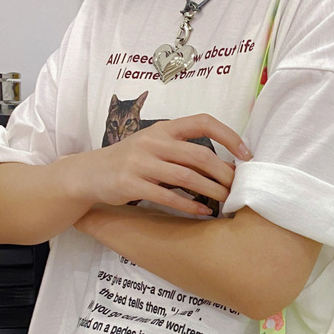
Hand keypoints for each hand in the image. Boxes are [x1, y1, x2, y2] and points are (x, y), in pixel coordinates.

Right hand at [57, 114, 251, 216]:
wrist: (87, 174)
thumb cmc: (129, 162)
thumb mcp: (155, 147)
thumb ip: (183, 152)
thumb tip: (225, 166)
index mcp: (163, 128)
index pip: (202, 122)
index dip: (229, 136)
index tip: (246, 155)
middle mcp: (153, 141)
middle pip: (199, 154)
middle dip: (224, 173)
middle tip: (238, 188)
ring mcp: (140, 162)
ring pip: (186, 176)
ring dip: (211, 190)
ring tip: (226, 201)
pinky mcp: (130, 184)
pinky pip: (167, 196)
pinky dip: (189, 205)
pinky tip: (202, 212)